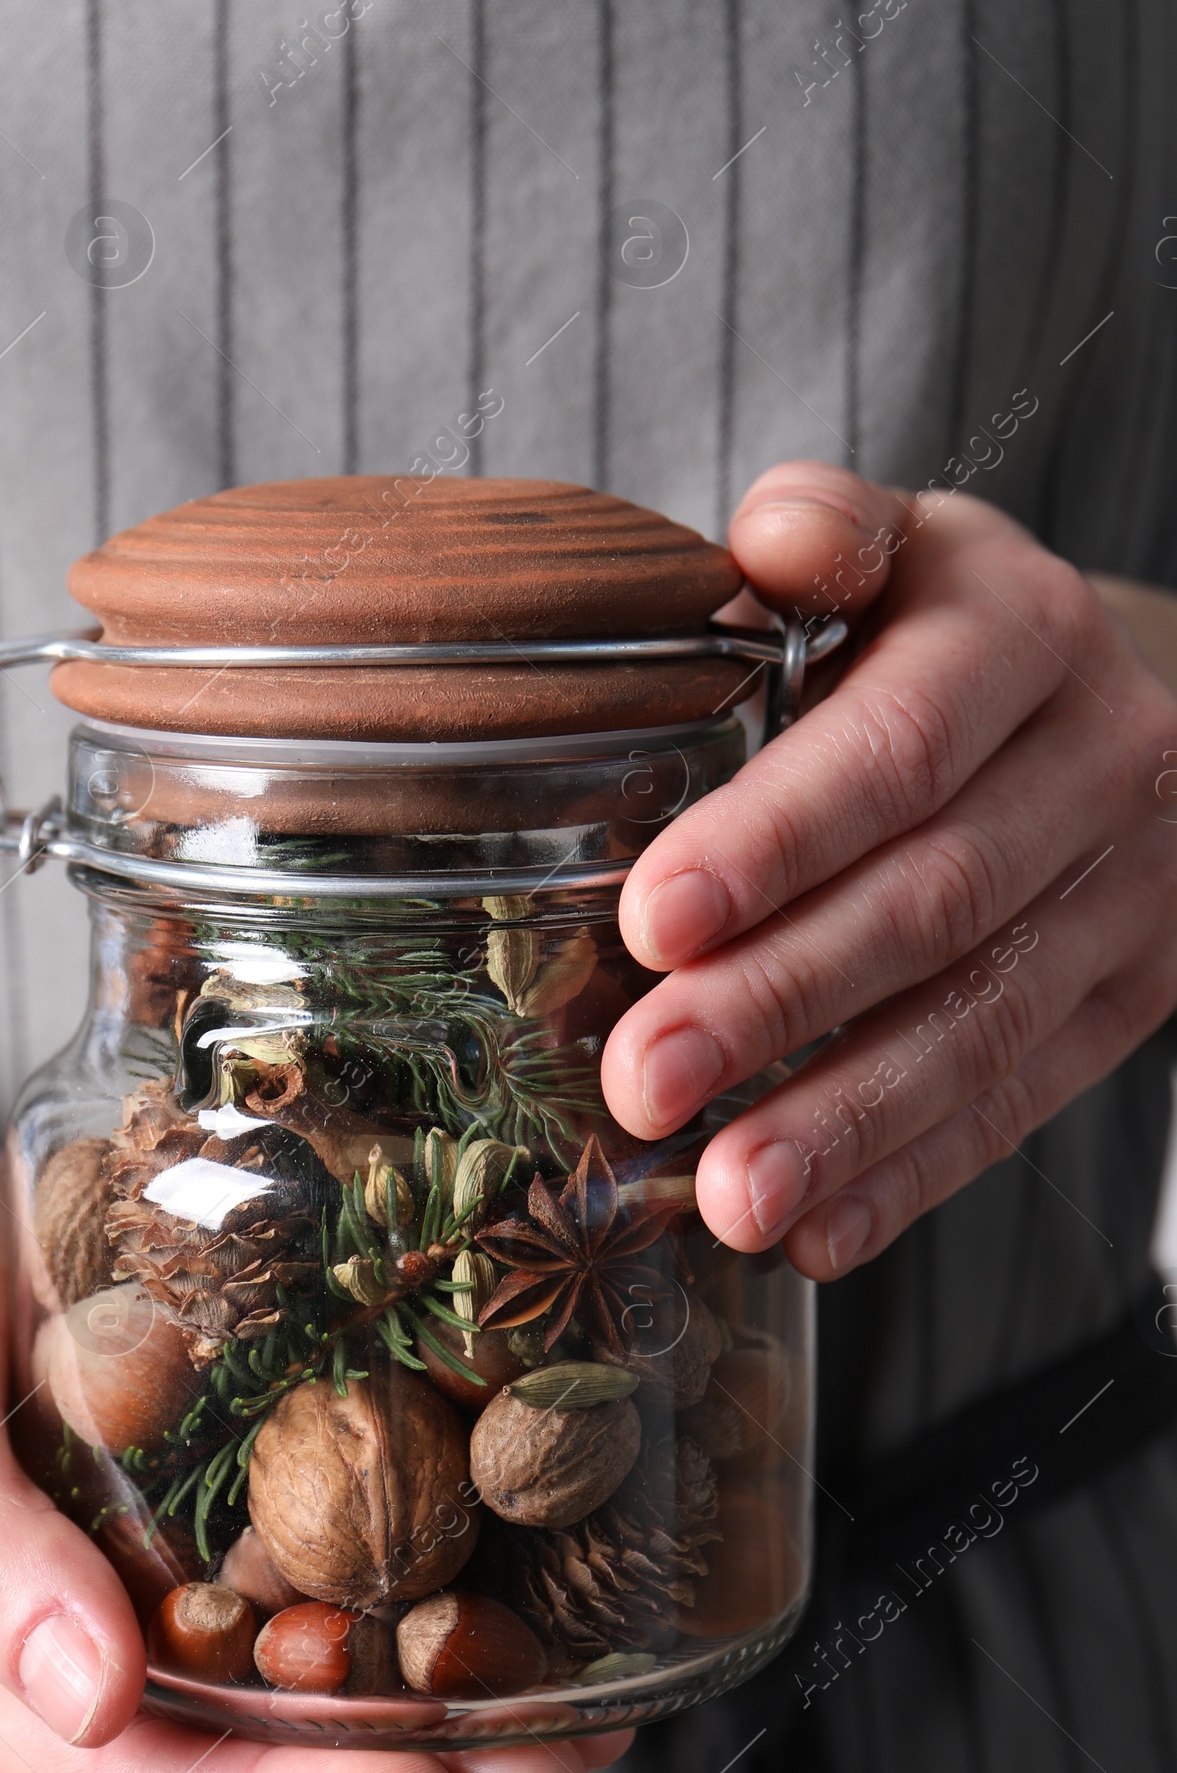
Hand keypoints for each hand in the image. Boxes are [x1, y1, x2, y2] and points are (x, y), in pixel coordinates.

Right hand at [0, 1076, 625, 1772]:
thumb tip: (92, 1703)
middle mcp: (33, 1669)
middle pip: (225, 1761)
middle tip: (551, 1766)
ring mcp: (103, 1603)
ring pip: (268, 1695)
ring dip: (418, 1712)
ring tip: (573, 1713)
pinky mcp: (159, 1530)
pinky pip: (275, 1593)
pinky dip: (381, 1607)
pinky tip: (493, 1593)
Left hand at [600, 462, 1176, 1277]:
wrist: (1106, 703)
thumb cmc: (934, 633)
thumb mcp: (895, 553)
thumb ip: (828, 540)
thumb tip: (772, 540)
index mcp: (1019, 628)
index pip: (898, 743)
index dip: (778, 836)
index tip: (656, 919)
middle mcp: (1100, 756)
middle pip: (935, 898)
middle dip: (781, 1001)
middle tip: (644, 1079)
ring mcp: (1134, 888)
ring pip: (985, 1020)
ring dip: (846, 1120)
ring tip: (727, 1196)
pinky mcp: (1135, 993)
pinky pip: (1025, 1097)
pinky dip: (915, 1174)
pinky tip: (816, 1232)